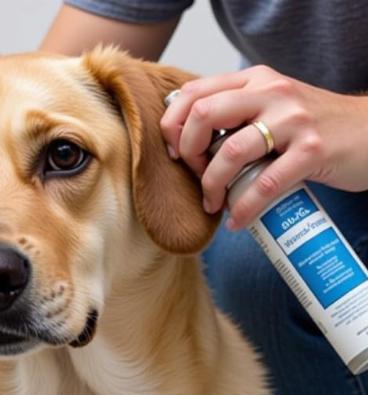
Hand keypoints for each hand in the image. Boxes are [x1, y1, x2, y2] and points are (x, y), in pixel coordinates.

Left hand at [160, 66, 367, 229]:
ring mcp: (293, 120)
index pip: (194, 93)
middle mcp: (271, 93)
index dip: (173, 126)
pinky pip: (264, 184)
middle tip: (196, 178)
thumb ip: (235, 115)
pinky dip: (243, 208)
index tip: (176, 154)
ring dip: (212, 185)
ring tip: (215, 204)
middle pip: (204, 115)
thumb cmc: (310, 128)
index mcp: (254, 81)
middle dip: (188, 154)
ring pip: (230, 151)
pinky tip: (237, 221)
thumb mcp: (270, 108)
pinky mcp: (312, 151)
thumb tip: (184, 139)